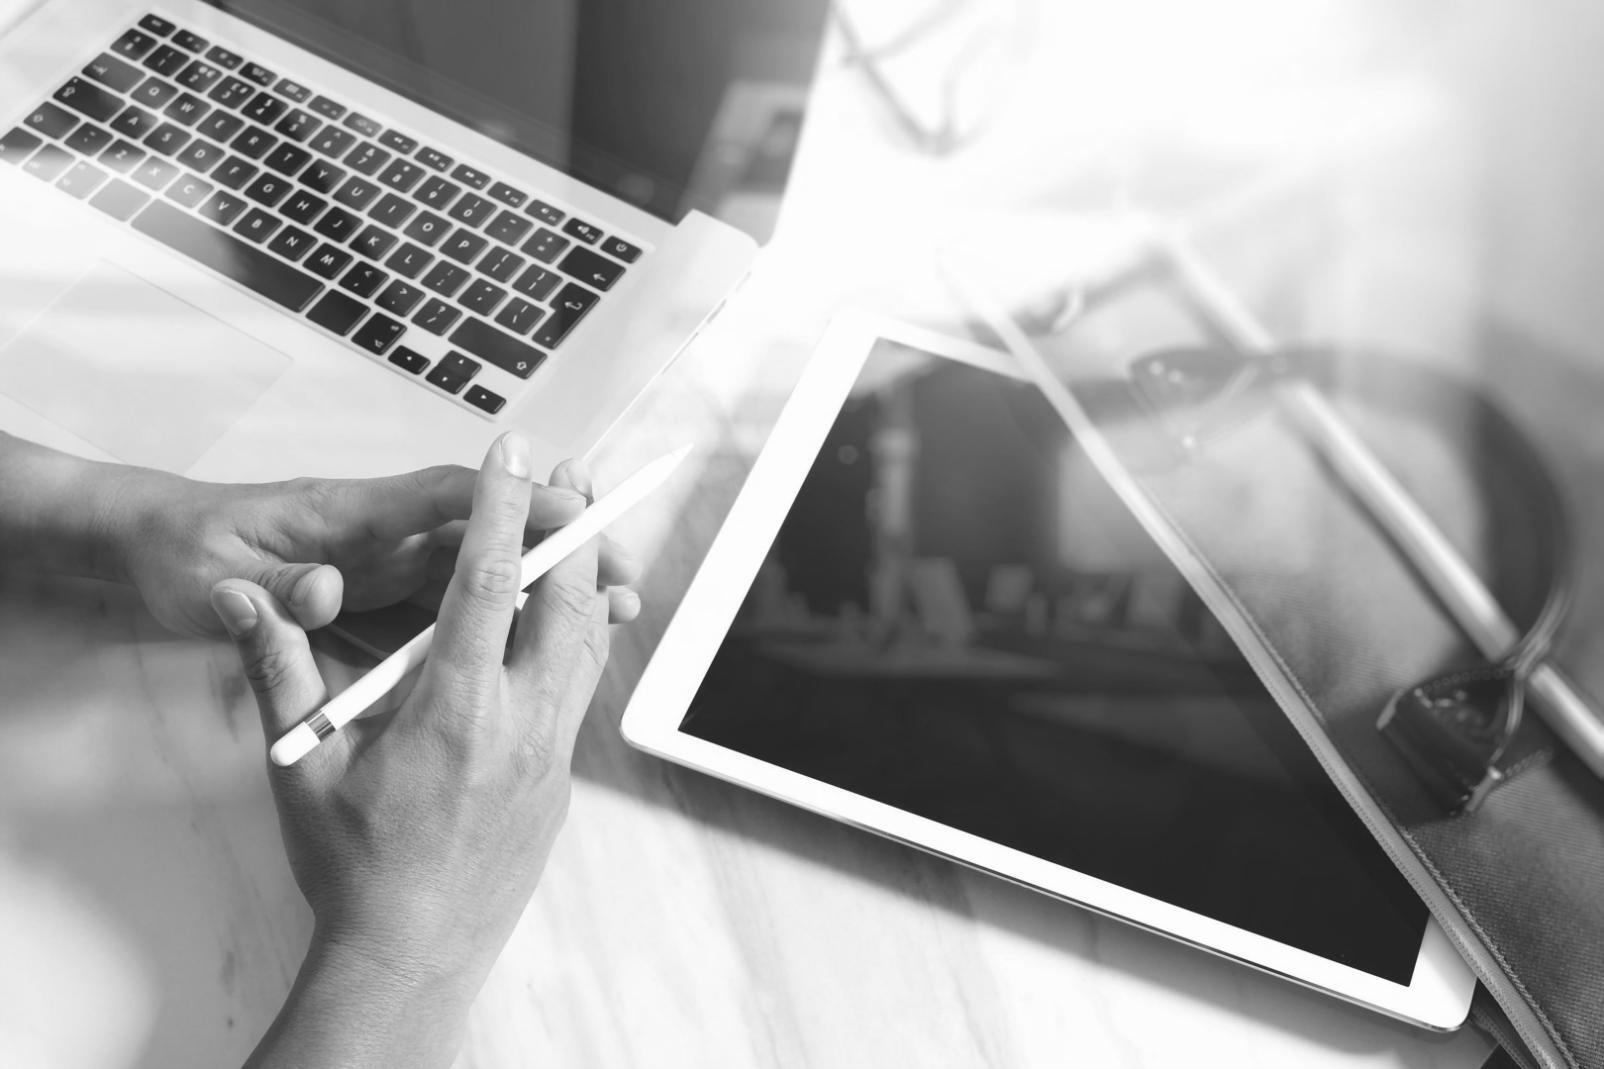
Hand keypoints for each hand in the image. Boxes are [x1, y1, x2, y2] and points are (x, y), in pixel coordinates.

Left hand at [104, 455, 638, 636]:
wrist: (155, 547)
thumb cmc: (186, 553)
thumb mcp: (212, 577)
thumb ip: (270, 589)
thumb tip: (318, 591)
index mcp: (347, 516)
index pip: (440, 499)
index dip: (507, 503)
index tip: (568, 509)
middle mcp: (382, 531)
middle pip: (485, 532)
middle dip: (557, 542)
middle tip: (623, 566)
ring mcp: (390, 559)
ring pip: (485, 568)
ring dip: (549, 582)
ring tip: (614, 605)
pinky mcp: (389, 591)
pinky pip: (463, 602)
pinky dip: (514, 612)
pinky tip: (557, 633)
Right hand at [219, 434, 614, 1068]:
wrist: (412, 953)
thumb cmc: (353, 865)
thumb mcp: (302, 766)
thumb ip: (279, 671)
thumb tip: (244, 599)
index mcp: (456, 710)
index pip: (490, 582)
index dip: (504, 508)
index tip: (516, 455)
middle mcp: (521, 723)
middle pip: (566, 600)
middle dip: (570, 528)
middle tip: (570, 476)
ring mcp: (551, 753)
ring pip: (588, 643)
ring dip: (584, 580)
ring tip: (578, 530)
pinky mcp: (561, 778)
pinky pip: (582, 688)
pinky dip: (581, 637)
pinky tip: (568, 617)